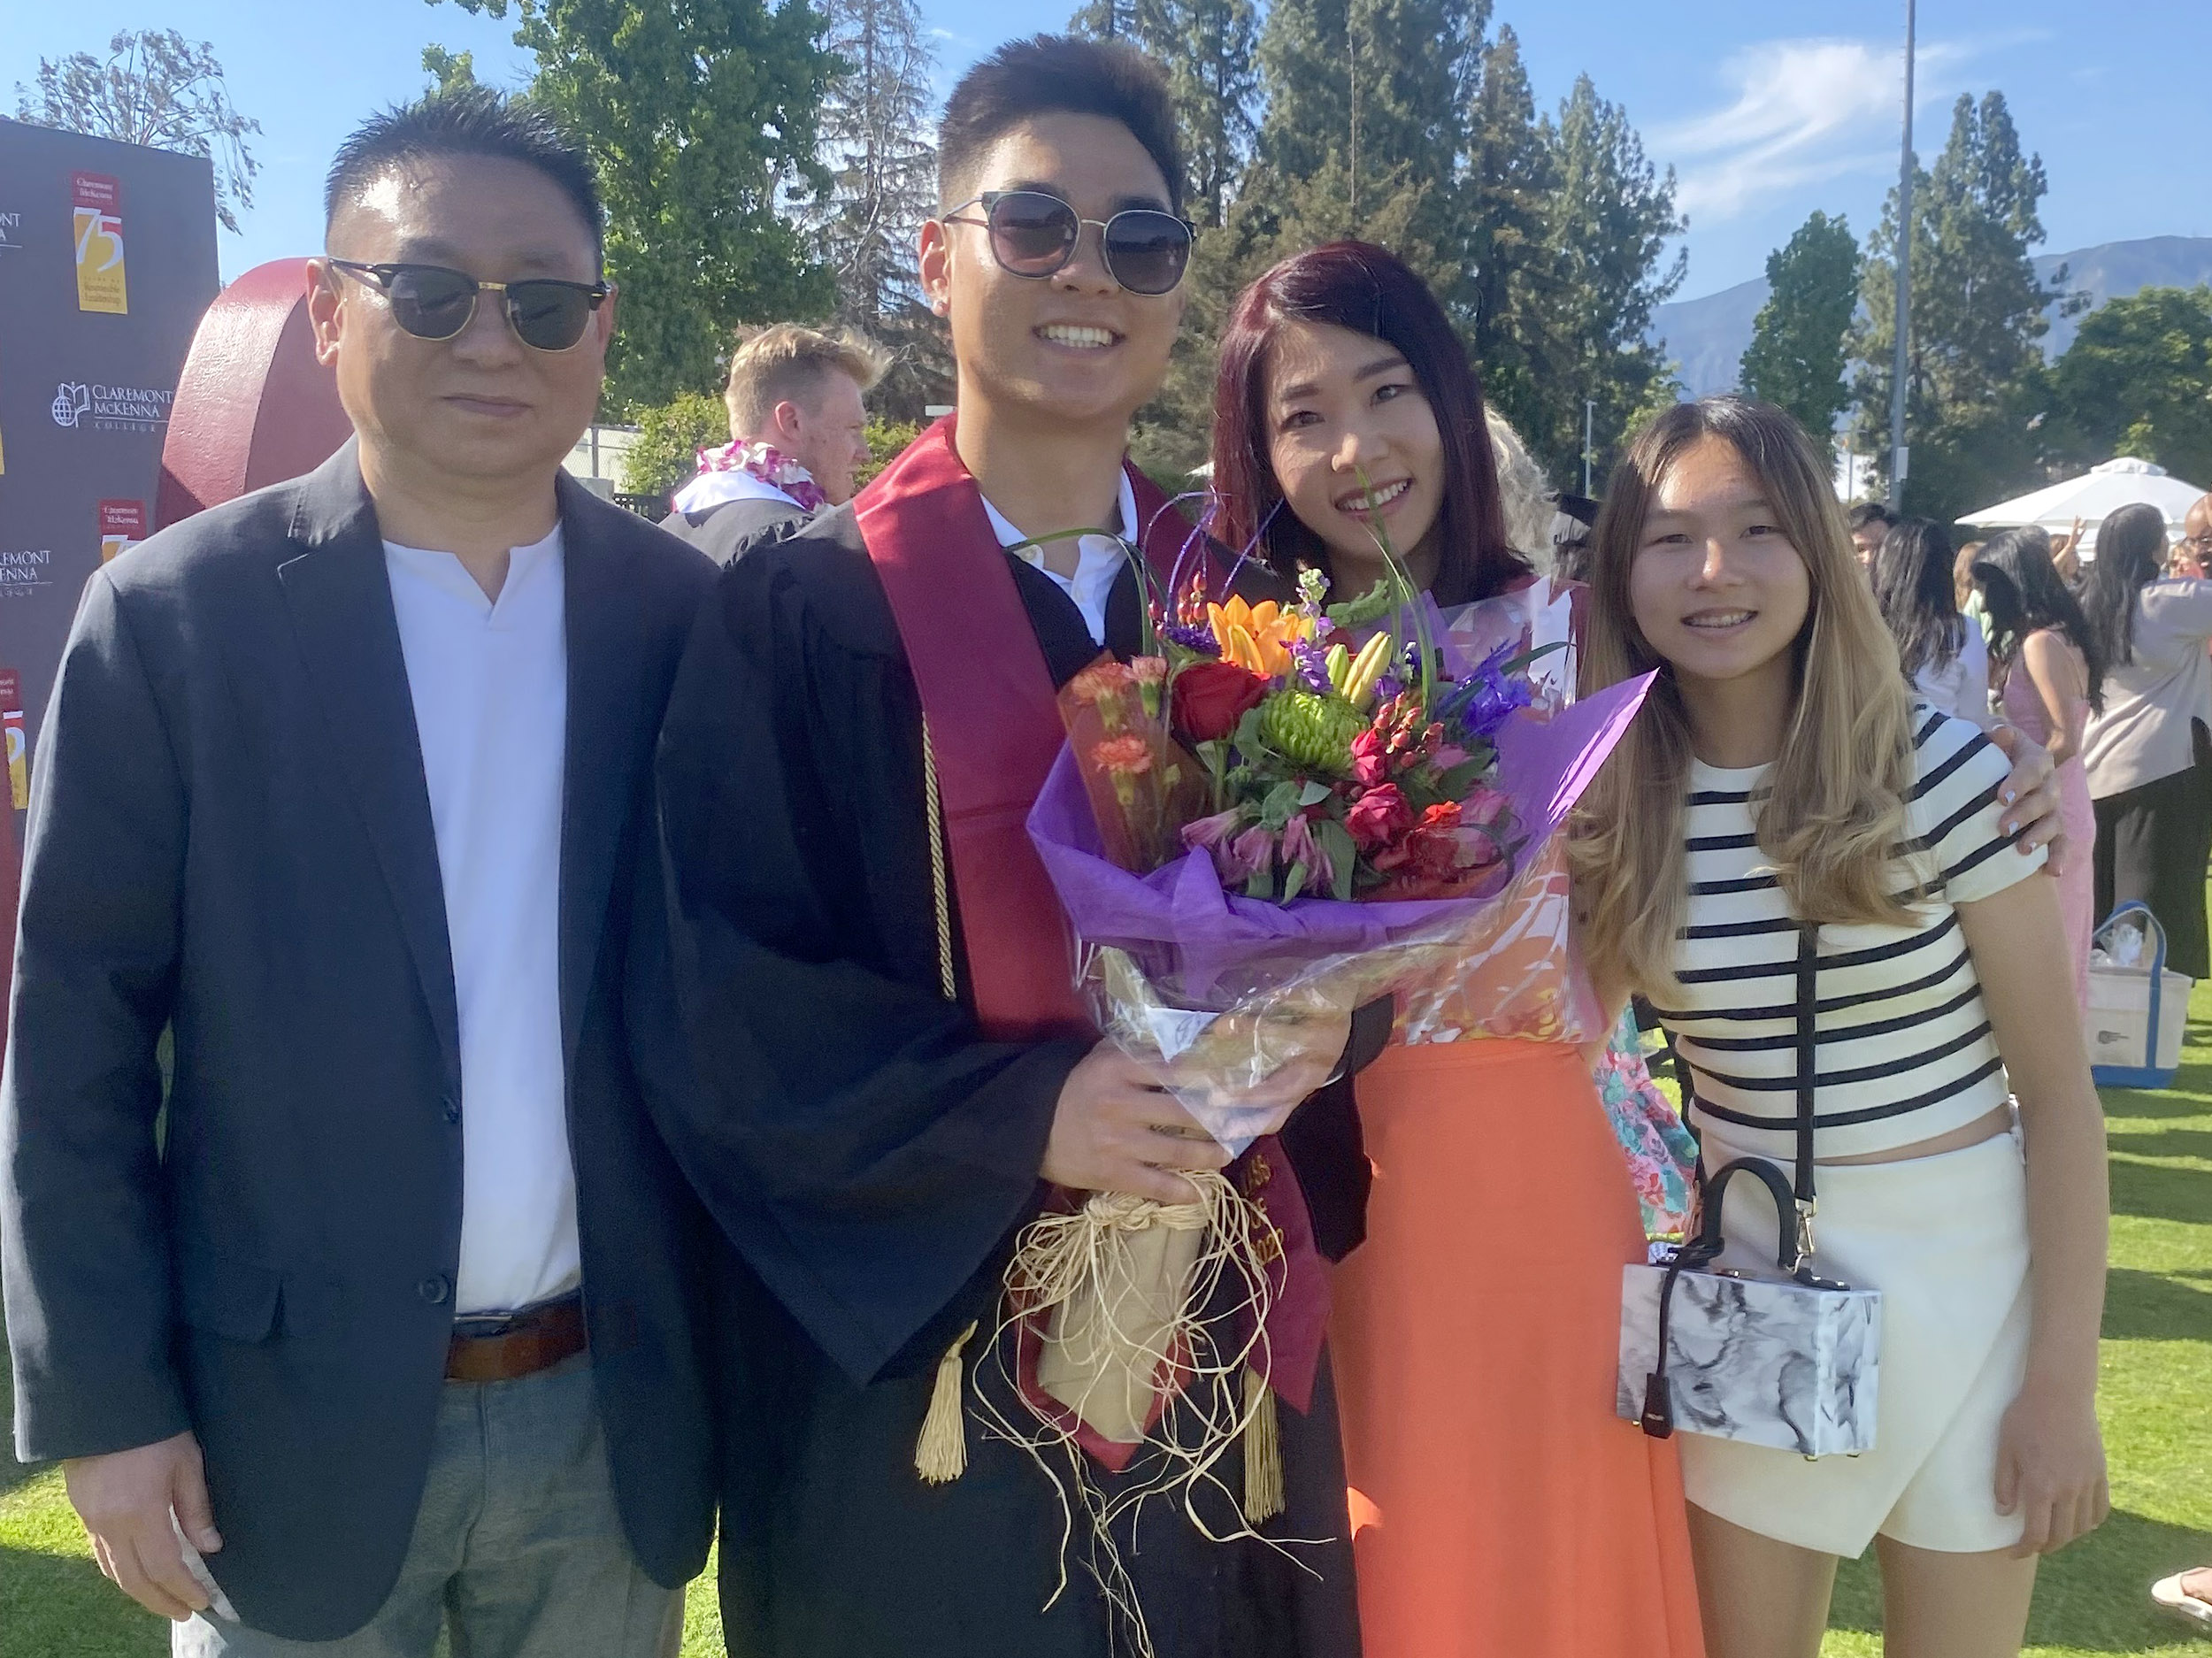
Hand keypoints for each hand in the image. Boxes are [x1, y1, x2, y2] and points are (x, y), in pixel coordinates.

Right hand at [63, 1430, 221, 1620]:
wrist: (107, 1407)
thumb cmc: (156, 1429)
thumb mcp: (187, 1463)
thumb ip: (197, 1509)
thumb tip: (210, 1548)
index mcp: (142, 1513)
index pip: (166, 1567)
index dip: (184, 1588)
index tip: (203, 1601)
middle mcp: (112, 1524)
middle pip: (136, 1579)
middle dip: (162, 1600)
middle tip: (185, 1612)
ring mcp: (94, 1521)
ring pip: (115, 1571)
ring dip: (139, 1592)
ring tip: (163, 1600)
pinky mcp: (84, 1513)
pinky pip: (101, 1554)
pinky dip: (119, 1572)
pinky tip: (135, 1574)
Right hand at [1043, 1043, 1234, 1202]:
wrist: (1025, 1129)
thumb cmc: (1071, 1087)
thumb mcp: (1100, 1057)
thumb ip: (1138, 1049)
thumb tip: (1188, 1041)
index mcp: (1119, 1068)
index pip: (1177, 1068)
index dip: (1213, 1076)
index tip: (1241, 1082)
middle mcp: (1122, 1102)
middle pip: (1185, 1110)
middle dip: (1219, 1119)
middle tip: (1244, 1122)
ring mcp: (1118, 1141)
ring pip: (1177, 1149)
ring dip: (1209, 1154)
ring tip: (1224, 1154)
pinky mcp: (1110, 1173)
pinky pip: (1154, 1185)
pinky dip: (1181, 1191)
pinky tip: (1199, 1193)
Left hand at [1987, 722, 2068, 877]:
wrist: (1997, 772)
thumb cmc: (1988, 756)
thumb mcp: (1988, 741)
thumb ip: (1993, 734)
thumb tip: (1996, 732)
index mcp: (2034, 758)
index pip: (2032, 767)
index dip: (2018, 782)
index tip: (1999, 798)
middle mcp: (2048, 783)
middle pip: (2045, 798)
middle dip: (2025, 814)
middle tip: (2003, 828)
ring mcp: (2053, 807)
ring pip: (2053, 822)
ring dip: (2039, 837)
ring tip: (2021, 850)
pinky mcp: (2054, 829)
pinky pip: (2062, 843)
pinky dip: (2058, 857)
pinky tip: (2052, 871)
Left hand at [1995, 1382, 2107, 1554]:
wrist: (2060, 1393)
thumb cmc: (2025, 1417)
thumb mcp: (2005, 1448)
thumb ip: (2004, 1483)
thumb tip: (2004, 1513)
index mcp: (2042, 1486)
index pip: (2037, 1533)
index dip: (2025, 1548)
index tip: (2016, 1553)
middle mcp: (2069, 1490)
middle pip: (2062, 1535)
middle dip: (2046, 1546)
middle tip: (2034, 1545)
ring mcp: (2088, 1482)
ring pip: (2083, 1526)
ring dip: (2068, 1536)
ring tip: (2054, 1534)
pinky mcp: (2100, 1473)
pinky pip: (2101, 1508)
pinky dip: (2090, 1521)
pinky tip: (2079, 1521)